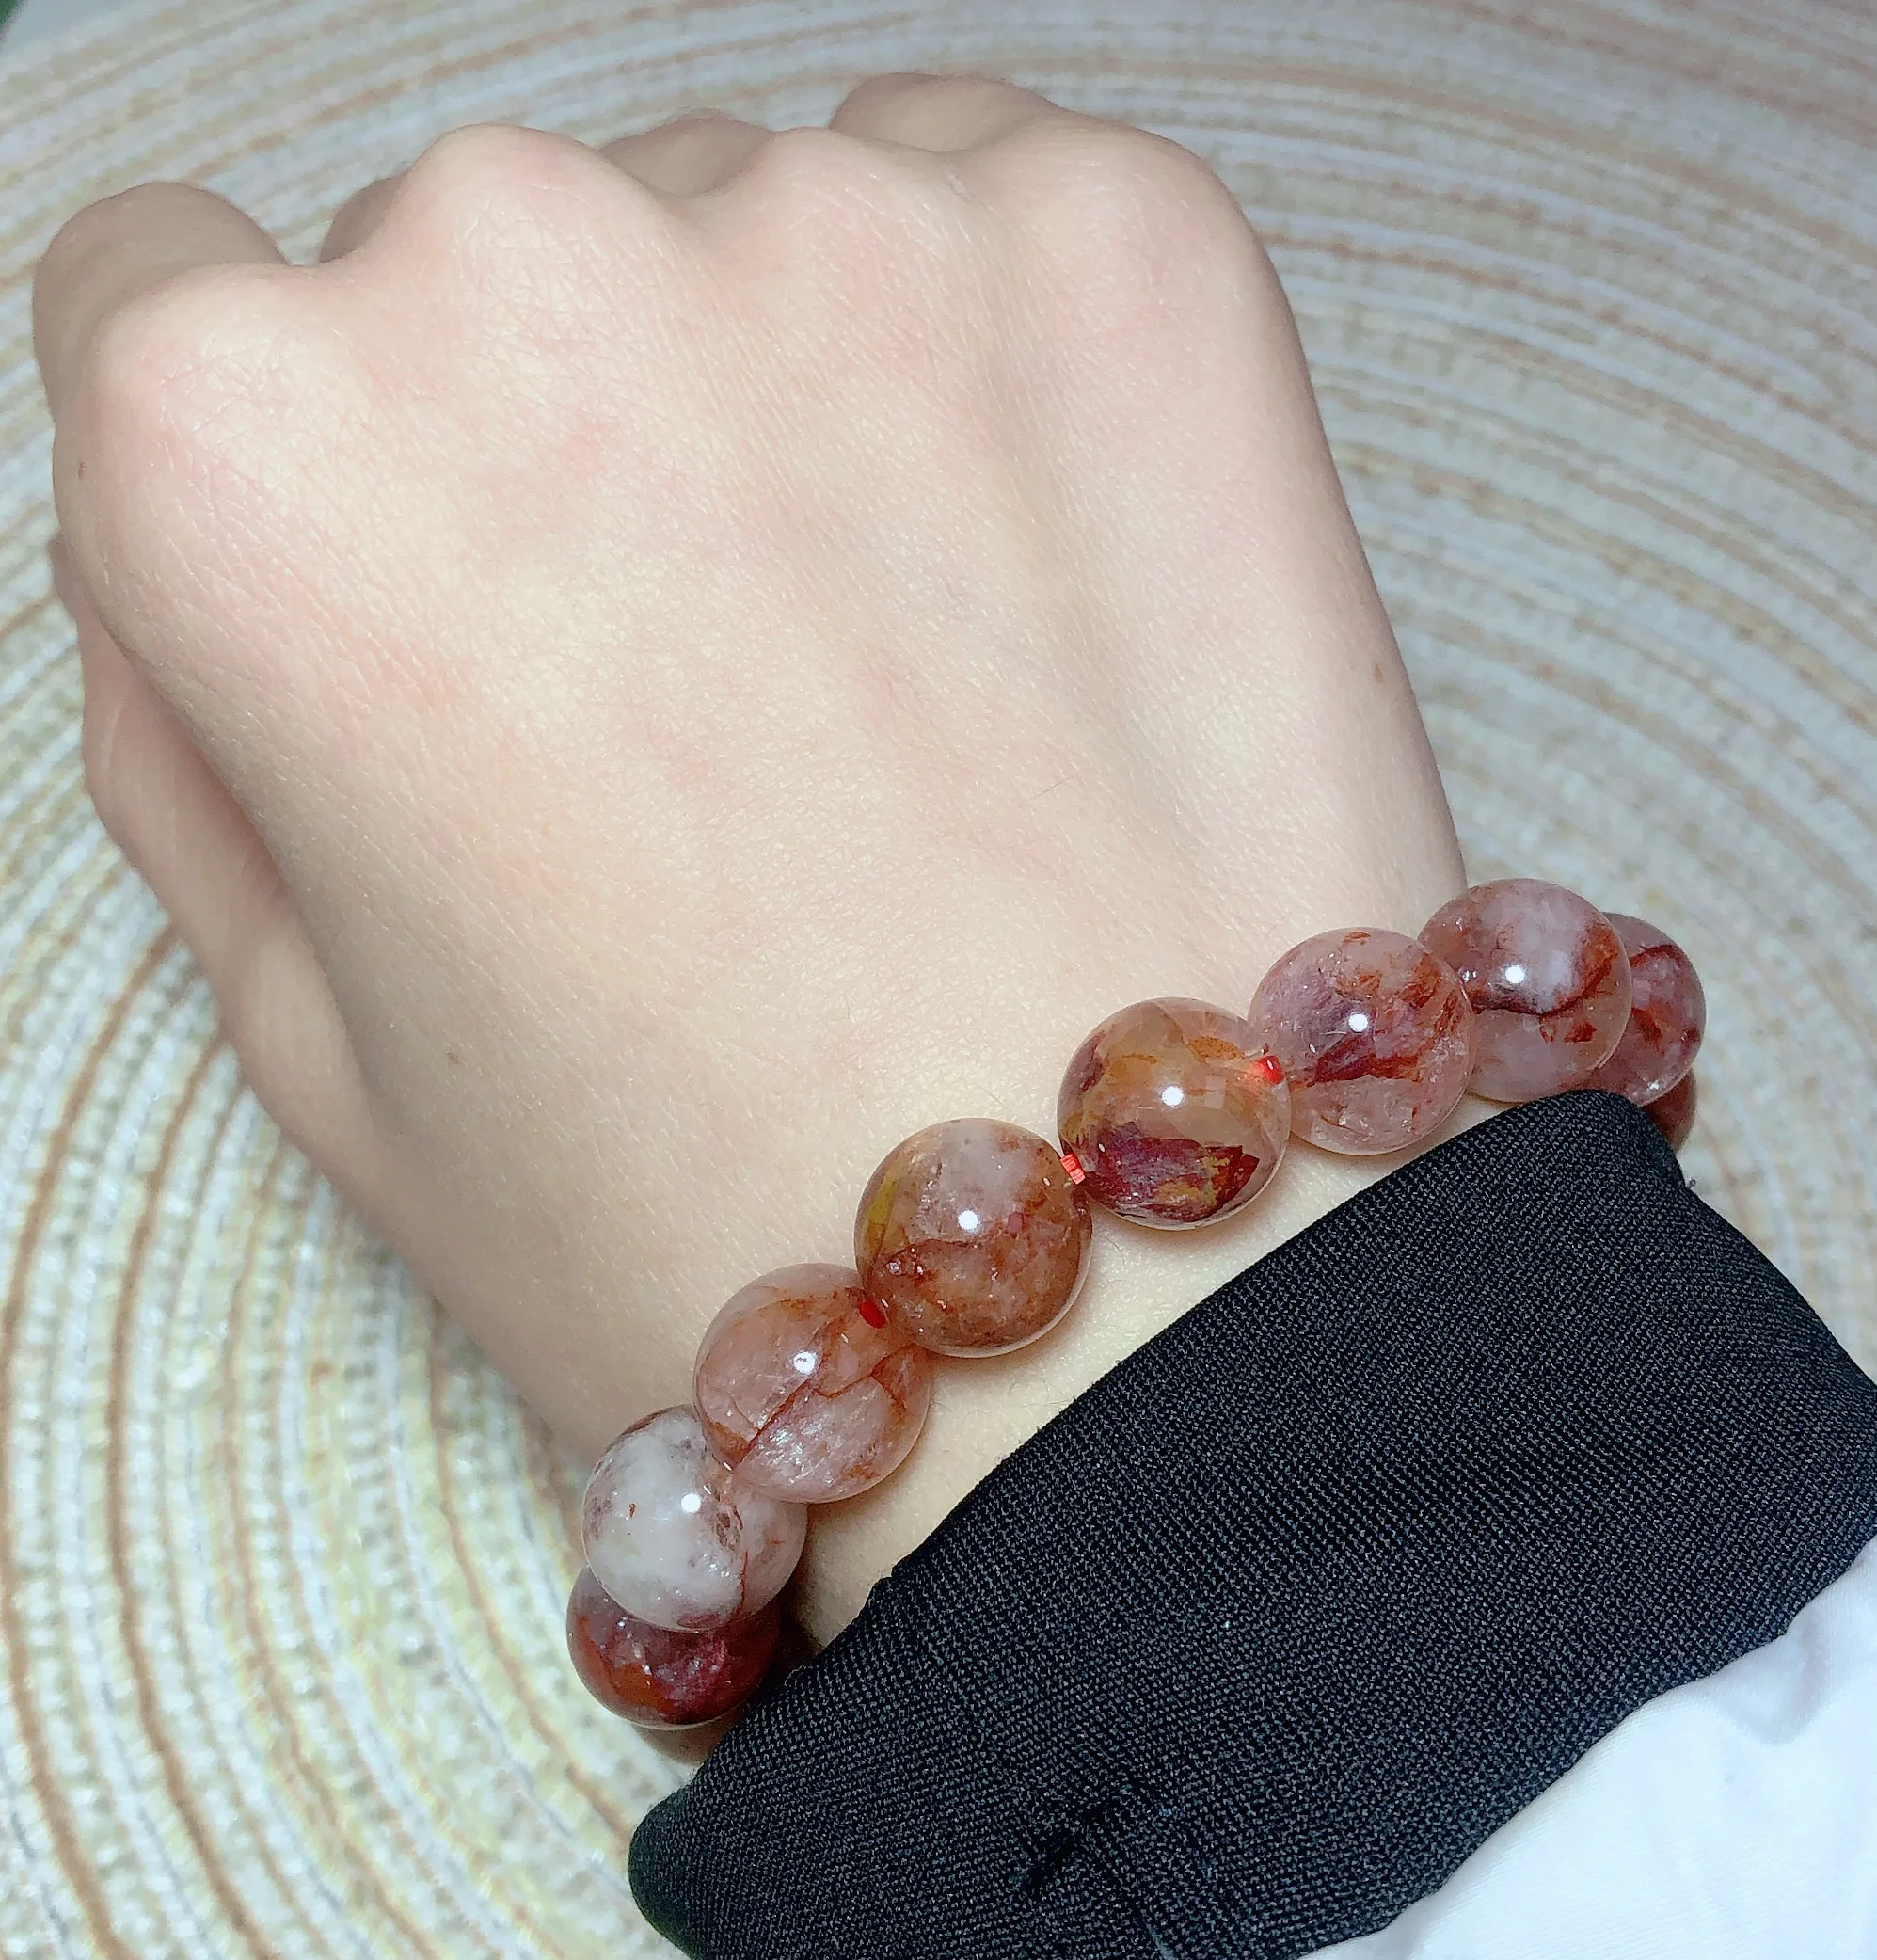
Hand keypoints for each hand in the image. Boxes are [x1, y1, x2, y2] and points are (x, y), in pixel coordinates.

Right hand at [33, 74, 1468, 1645]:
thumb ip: (198, 726)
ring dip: (801, 396)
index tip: (449, 610)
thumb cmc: (721, 1218)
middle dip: (567, 446)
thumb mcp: (322, 1038)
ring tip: (920, 693)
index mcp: (261, 455)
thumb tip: (205, 540)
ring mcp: (853, 217)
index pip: (171, 303)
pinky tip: (1056, 606)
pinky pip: (994, 213)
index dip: (310, 491)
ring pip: (755, 222)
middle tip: (724, 712)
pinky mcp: (1131, 235)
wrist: (1162, 1287)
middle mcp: (524, 259)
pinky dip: (1007, 363)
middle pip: (486, 260)